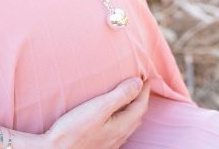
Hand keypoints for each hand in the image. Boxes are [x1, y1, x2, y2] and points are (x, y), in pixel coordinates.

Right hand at [34, 76, 151, 148]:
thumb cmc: (73, 130)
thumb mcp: (98, 108)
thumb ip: (120, 95)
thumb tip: (138, 83)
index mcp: (121, 126)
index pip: (140, 106)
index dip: (144, 90)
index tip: (145, 76)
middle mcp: (118, 137)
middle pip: (136, 115)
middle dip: (140, 99)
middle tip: (139, 84)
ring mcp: (109, 143)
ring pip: (128, 124)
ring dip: (131, 109)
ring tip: (128, 97)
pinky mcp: (100, 144)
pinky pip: (118, 129)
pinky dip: (121, 117)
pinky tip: (111, 116)